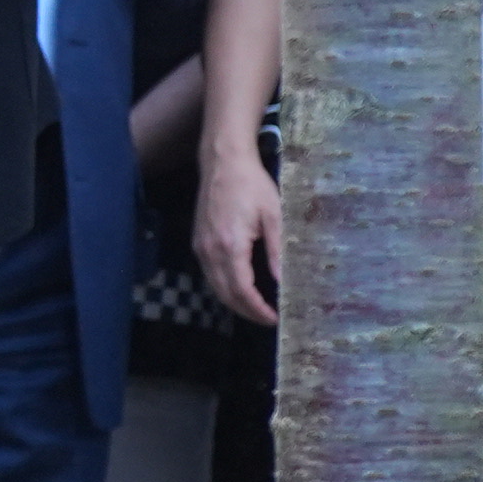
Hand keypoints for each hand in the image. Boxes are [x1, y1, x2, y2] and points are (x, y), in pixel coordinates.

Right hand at [196, 149, 284, 326]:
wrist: (223, 162)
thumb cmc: (252, 185)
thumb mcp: (273, 216)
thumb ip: (277, 250)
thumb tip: (283, 281)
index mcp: (230, 246)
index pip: (242, 291)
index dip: (257, 309)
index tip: (274, 318)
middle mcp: (210, 250)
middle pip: (226, 294)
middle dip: (247, 311)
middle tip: (268, 319)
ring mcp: (200, 247)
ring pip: (215, 287)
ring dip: (235, 302)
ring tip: (258, 308)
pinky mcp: (198, 241)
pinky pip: (210, 274)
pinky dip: (225, 287)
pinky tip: (242, 288)